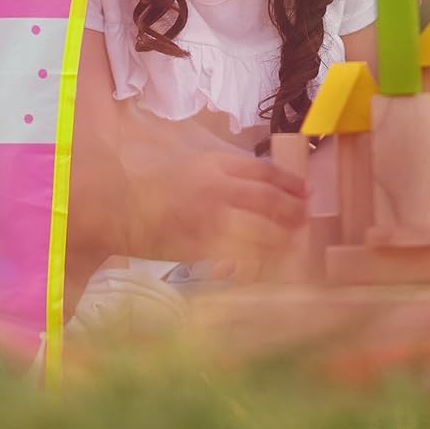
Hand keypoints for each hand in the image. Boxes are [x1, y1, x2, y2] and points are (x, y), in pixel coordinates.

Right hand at [132, 148, 309, 276]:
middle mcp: (218, 190)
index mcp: (217, 165)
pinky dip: (253, 262)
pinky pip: (237, 258)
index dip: (290, 182)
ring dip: (279, 239)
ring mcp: (211, 221)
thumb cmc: (161, 184)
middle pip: (268, 201)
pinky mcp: (201, 249)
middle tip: (306, 220)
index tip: (307, 192)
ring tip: (291, 243)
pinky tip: (262, 265)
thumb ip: (231, 171)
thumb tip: (269, 183)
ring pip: (258, 232)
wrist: (122, 205)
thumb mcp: (198, 164)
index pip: (264, 172)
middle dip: (292, 212)